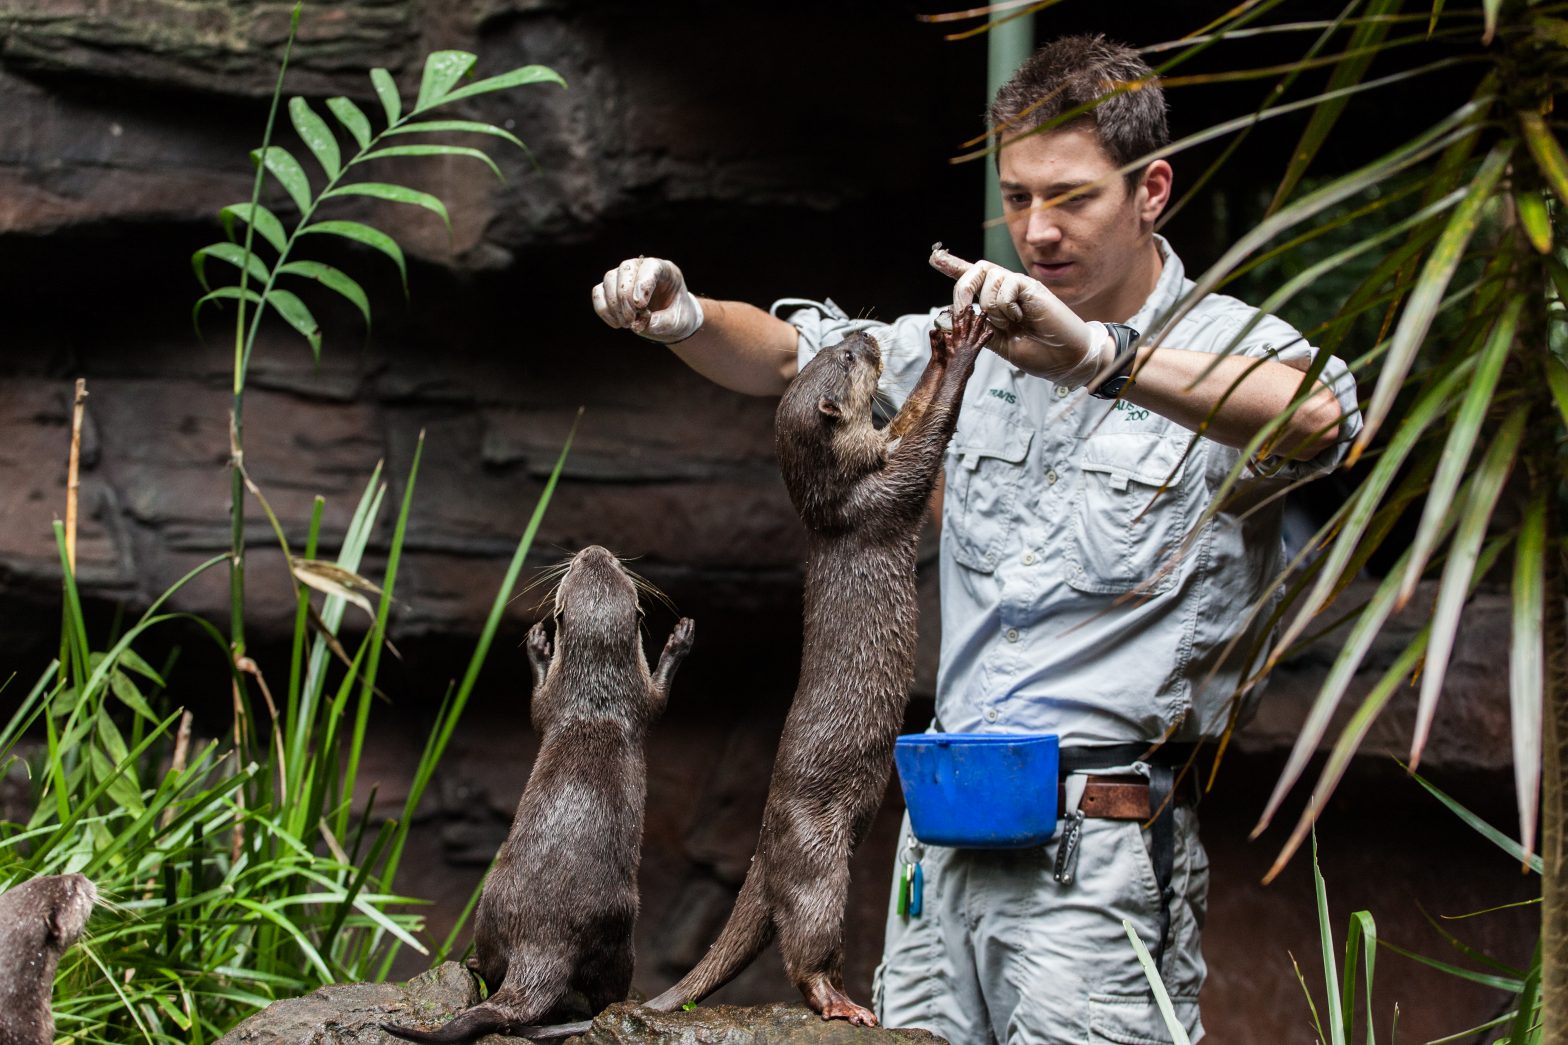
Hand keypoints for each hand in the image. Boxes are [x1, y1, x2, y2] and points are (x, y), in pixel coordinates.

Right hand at [591, 256, 705, 342]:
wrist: (671, 322)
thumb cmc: (678, 317)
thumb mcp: (678, 323)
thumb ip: (663, 323)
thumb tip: (639, 324)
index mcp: (666, 270)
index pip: (651, 266)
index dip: (643, 283)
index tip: (640, 306)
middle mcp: (643, 268)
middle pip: (625, 269)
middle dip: (624, 297)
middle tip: (630, 321)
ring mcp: (625, 276)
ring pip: (609, 279)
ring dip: (614, 305)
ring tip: (627, 324)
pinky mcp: (612, 289)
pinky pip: (598, 293)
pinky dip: (604, 310)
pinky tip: (617, 324)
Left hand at [928, 245, 1112, 388]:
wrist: (1064, 358)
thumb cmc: (1036, 352)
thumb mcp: (997, 343)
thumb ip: (976, 328)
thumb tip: (949, 318)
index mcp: (995, 303)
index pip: (972, 279)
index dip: (952, 266)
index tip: (934, 258)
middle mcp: (1006, 290)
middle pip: (976, 270)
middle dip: (963, 288)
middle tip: (965, 311)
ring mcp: (1019, 287)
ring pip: (989, 279)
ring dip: (991, 306)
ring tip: (1010, 322)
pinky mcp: (1031, 287)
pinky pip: (1007, 286)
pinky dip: (1007, 306)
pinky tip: (1022, 317)